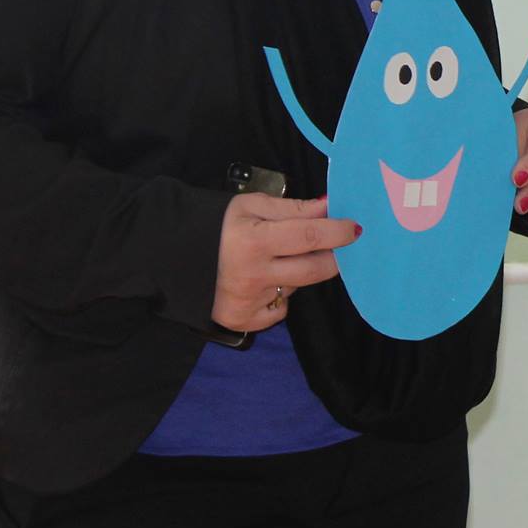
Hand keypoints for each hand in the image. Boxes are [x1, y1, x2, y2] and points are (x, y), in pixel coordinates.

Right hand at [211, 193, 358, 331]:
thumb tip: (329, 206)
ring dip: (297, 273)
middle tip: (337, 247)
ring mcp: (248, 301)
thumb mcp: (251, 206)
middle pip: (313, 270)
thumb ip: (293, 208)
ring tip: (276, 259)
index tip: (355, 228)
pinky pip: (279, 310)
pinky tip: (261, 282)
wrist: (173, 256)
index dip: (337, 232)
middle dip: (333, 257)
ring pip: (296, 287)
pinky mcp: (243, 320)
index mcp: (254, 241)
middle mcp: (253, 275)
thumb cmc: (216, 225)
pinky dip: (278, 296)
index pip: (310, 237)